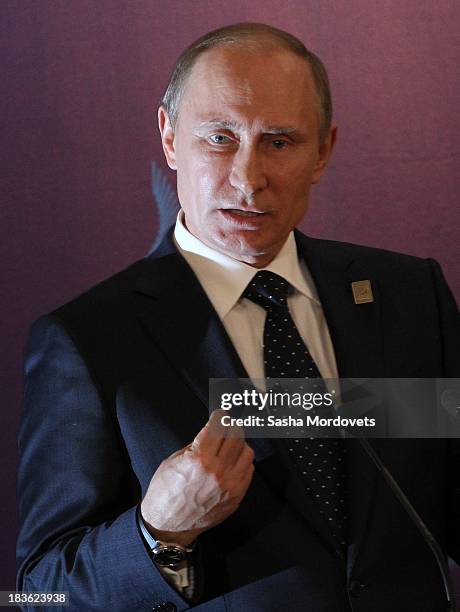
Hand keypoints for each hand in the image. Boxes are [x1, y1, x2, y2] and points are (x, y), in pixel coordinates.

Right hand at [140, 410, 254, 545]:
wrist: (167, 526)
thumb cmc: (165, 493)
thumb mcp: (174, 460)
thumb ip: (196, 444)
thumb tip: (212, 431)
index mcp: (199, 458)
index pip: (218, 426)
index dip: (220, 416)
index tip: (220, 414)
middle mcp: (217, 471)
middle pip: (237, 436)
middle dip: (231, 427)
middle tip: (226, 426)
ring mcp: (229, 485)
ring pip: (247, 452)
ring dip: (239, 445)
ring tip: (230, 446)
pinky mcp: (236, 497)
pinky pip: (249, 471)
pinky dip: (242, 462)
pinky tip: (233, 462)